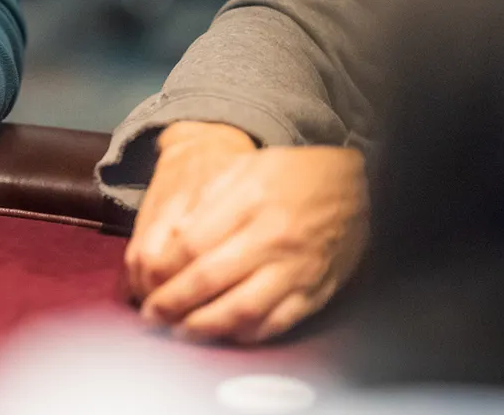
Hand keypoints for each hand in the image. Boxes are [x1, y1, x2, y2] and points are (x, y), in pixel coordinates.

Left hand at [125, 122, 366, 343]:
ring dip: (204, 326)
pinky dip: (246, 334)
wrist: (357, 186)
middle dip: (173, 302)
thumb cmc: (294, 175)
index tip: (147, 281)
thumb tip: (174, 235)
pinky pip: (276, 322)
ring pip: (241, 309)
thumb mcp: (245, 168)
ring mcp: (295, 269)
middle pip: (209, 279)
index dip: (164, 268)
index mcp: (249, 203)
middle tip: (152, 314)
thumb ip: (208, 200)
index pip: (192, 244)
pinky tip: (225, 334)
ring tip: (180, 332)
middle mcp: (271, 239)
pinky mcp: (314, 291)